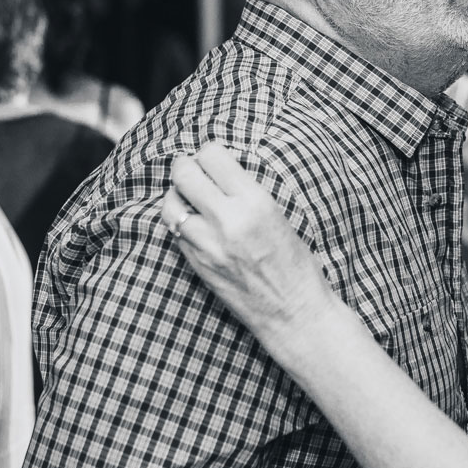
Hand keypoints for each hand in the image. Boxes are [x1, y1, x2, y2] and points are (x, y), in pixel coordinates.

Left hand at [164, 142, 336, 350]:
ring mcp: (207, 245)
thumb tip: (219, 174)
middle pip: (183, 174)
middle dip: (185, 167)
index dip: (208, 154)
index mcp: (255, 203)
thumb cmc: (296, 266)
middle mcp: (227, 221)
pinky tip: (191, 223)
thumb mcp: (278, 217)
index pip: (212, 156)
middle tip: (190, 169)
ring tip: (187, 197)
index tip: (211, 159)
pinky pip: (174, 232)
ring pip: (170, 204)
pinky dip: (178, 222)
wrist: (293, 313)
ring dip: (176, 195)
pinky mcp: (196, 265)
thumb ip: (246, 194)